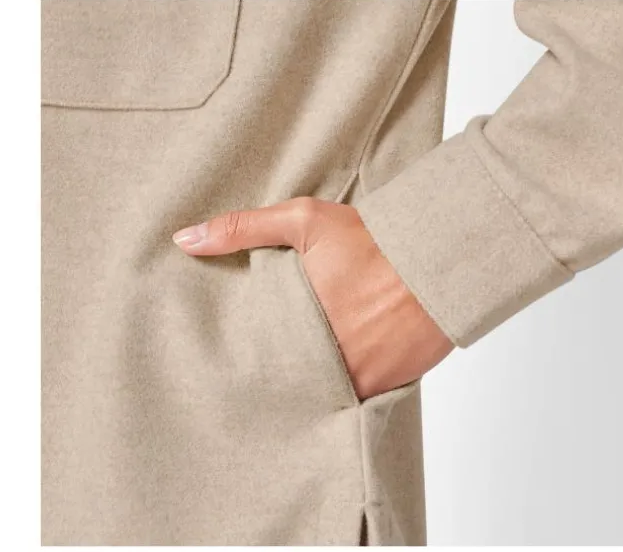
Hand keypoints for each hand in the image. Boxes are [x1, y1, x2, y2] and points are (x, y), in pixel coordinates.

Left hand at [172, 197, 453, 400]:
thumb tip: (184, 239)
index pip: (251, 356)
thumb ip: (242, 229)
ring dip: (306, 386)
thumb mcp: (304, 221)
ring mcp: (354, 381)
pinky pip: (351, 401)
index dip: (241, 358)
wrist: (438, 262)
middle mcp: (321, 361)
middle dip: (272, 377)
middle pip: (282, 382)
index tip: (230, 357)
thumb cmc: (373, 241)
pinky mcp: (383, 389)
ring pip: (315, 396)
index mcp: (294, 324)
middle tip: (259, 372)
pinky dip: (341, 392)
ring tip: (294, 376)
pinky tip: (337, 376)